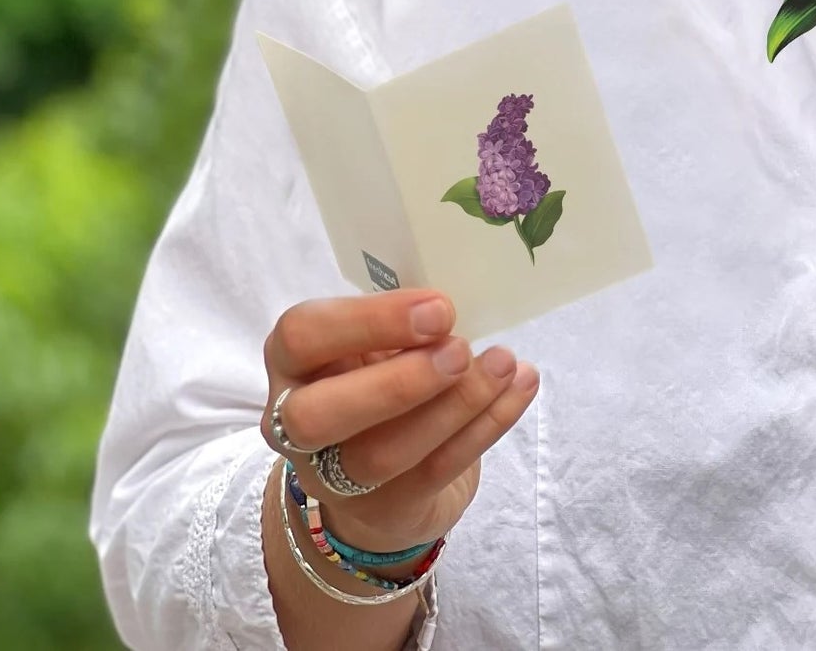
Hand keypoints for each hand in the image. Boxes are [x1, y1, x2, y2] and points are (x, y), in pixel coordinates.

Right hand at [259, 288, 537, 552]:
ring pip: (382, 453)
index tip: (439, 308)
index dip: (367, 321)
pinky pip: (436, 470)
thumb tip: (455, 305)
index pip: (301, 336)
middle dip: (397, 382)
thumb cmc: (381, 380)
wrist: (381, 483)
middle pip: (317, 415)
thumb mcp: (377, 343)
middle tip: (461, 350)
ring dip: (454, 405)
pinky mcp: (387, 509)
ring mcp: (334, 478)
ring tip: (504, 364)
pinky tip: (521, 387)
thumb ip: (401, 325)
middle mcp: (296, 425)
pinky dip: (487, 426)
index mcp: (294, 363)